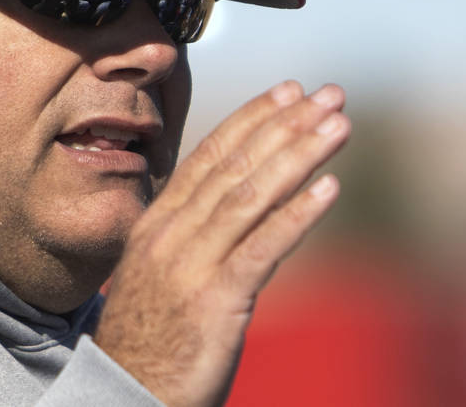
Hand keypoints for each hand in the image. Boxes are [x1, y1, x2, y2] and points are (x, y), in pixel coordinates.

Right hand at [93, 81, 349, 406]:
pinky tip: (330, 188)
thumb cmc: (151, 337)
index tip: (291, 90)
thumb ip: (197, 233)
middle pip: (237, 166)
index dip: (254, 118)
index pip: (211, 154)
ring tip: (340, 126)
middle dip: (288, 125)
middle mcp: (172, 234)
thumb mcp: (165, 272)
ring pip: (252, 196)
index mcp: (158, 222)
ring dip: (300, 155)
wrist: (125, 397)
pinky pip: (262, 248)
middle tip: (330, 95)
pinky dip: (298, 214)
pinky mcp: (214, 302)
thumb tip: (244, 199)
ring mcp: (190, 266)